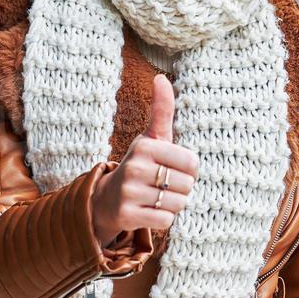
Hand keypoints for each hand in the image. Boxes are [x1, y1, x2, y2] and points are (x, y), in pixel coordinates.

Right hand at [92, 73, 198, 243]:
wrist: (106, 199)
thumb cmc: (139, 165)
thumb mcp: (151, 137)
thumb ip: (162, 110)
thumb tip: (161, 77)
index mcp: (146, 146)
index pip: (192, 162)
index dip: (189, 170)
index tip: (172, 168)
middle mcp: (135, 167)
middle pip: (187, 185)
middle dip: (180, 189)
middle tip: (161, 185)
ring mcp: (129, 192)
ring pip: (177, 204)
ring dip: (171, 204)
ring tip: (154, 197)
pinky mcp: (127, 215)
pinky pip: (166, 220)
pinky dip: (162, 219)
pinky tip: (148, 211)